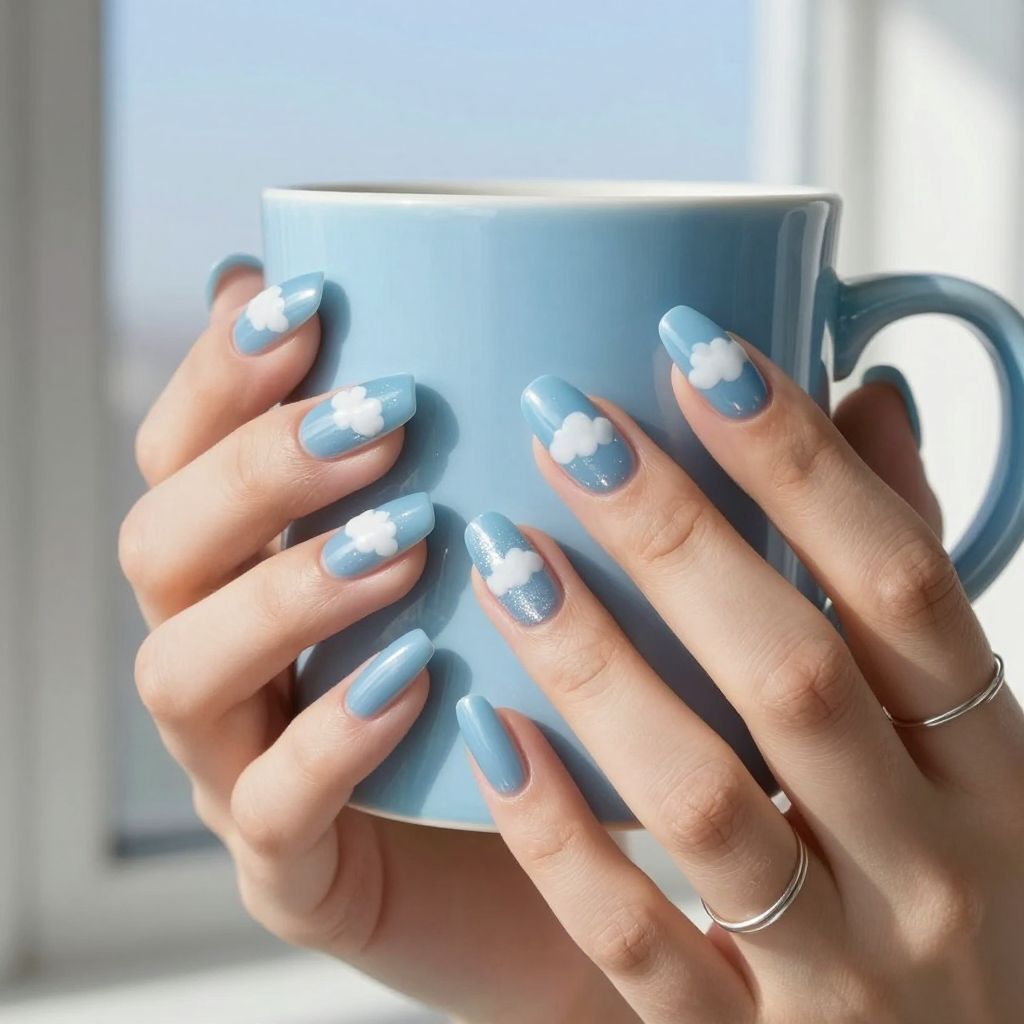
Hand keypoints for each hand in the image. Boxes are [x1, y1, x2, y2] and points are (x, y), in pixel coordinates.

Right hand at [119, 260, 632, 1023]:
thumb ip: (527, 449)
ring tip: (407, 539)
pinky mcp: (293, 868)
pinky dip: (333, 735)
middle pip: (162, 545)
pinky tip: (415, 677)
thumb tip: (590, 326)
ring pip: (184, 671)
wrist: (577, 860)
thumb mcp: (540, 550)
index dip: (222, 373)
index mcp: (260, 564)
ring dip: (289, 589)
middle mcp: (232, 653)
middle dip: (259, 470)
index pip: (184, 451)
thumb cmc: (550, 678)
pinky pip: (271, 810)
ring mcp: (246, 764)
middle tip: (387, 421)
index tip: (313, 302)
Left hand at [456, 310, 1023, 1022]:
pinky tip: (484, 733)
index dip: (798, 458)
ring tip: (500, 552)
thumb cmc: (936, 870)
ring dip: (595, 666)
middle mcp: (929, 858)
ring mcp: (841, 969)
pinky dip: (558, 835)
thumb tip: (870, 399)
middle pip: (793, 673)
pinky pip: (636, 943)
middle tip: (562, 422)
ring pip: (700, 799)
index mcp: (985, 760)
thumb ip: (902, 575)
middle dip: (674, 535)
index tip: (693, 347)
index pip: (898, 581)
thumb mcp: (956, 735)